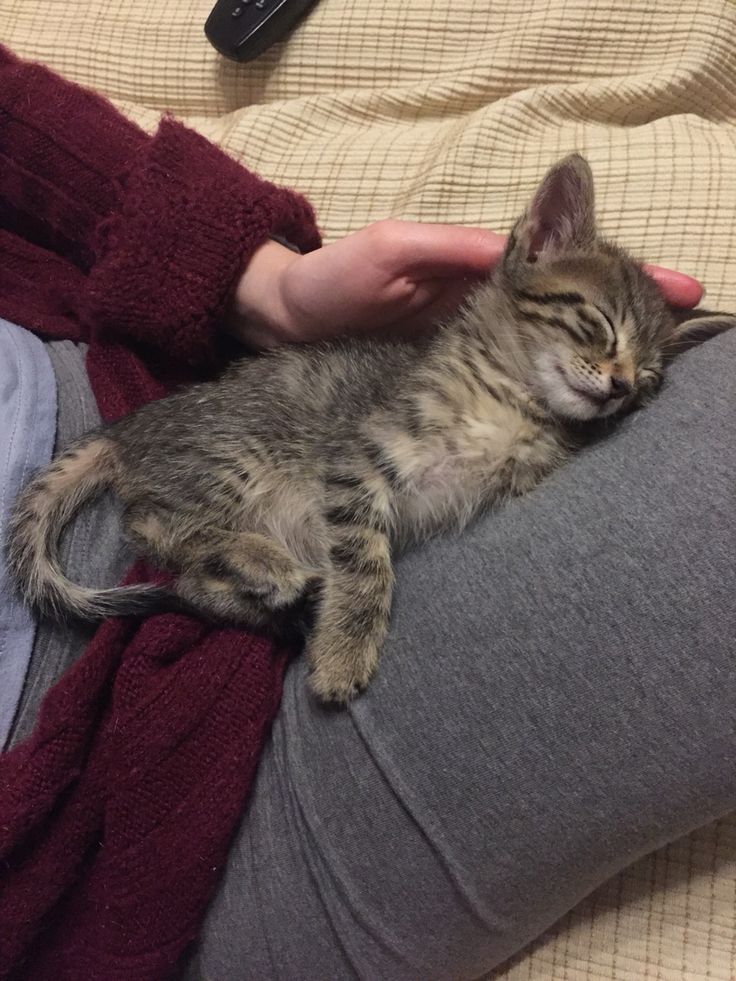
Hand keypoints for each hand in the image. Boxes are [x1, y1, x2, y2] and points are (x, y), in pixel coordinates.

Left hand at [228, 220, 703, 347]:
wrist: (286, 320)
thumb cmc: (332, 279)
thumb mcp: (391, 251)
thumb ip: (452, 251)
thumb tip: (515, 247)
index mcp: (479, 267)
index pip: (567, 264)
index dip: (621, 277)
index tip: (675, 289)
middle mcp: (490, 303)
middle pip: (575, 308)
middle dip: (631, 319)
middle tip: (676, 342)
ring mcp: (477, 340)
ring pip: (556, 345)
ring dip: (606, 355)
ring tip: (650, 371)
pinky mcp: (458, 373)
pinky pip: (518, 375)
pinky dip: (560, 381)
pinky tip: (588, 396)